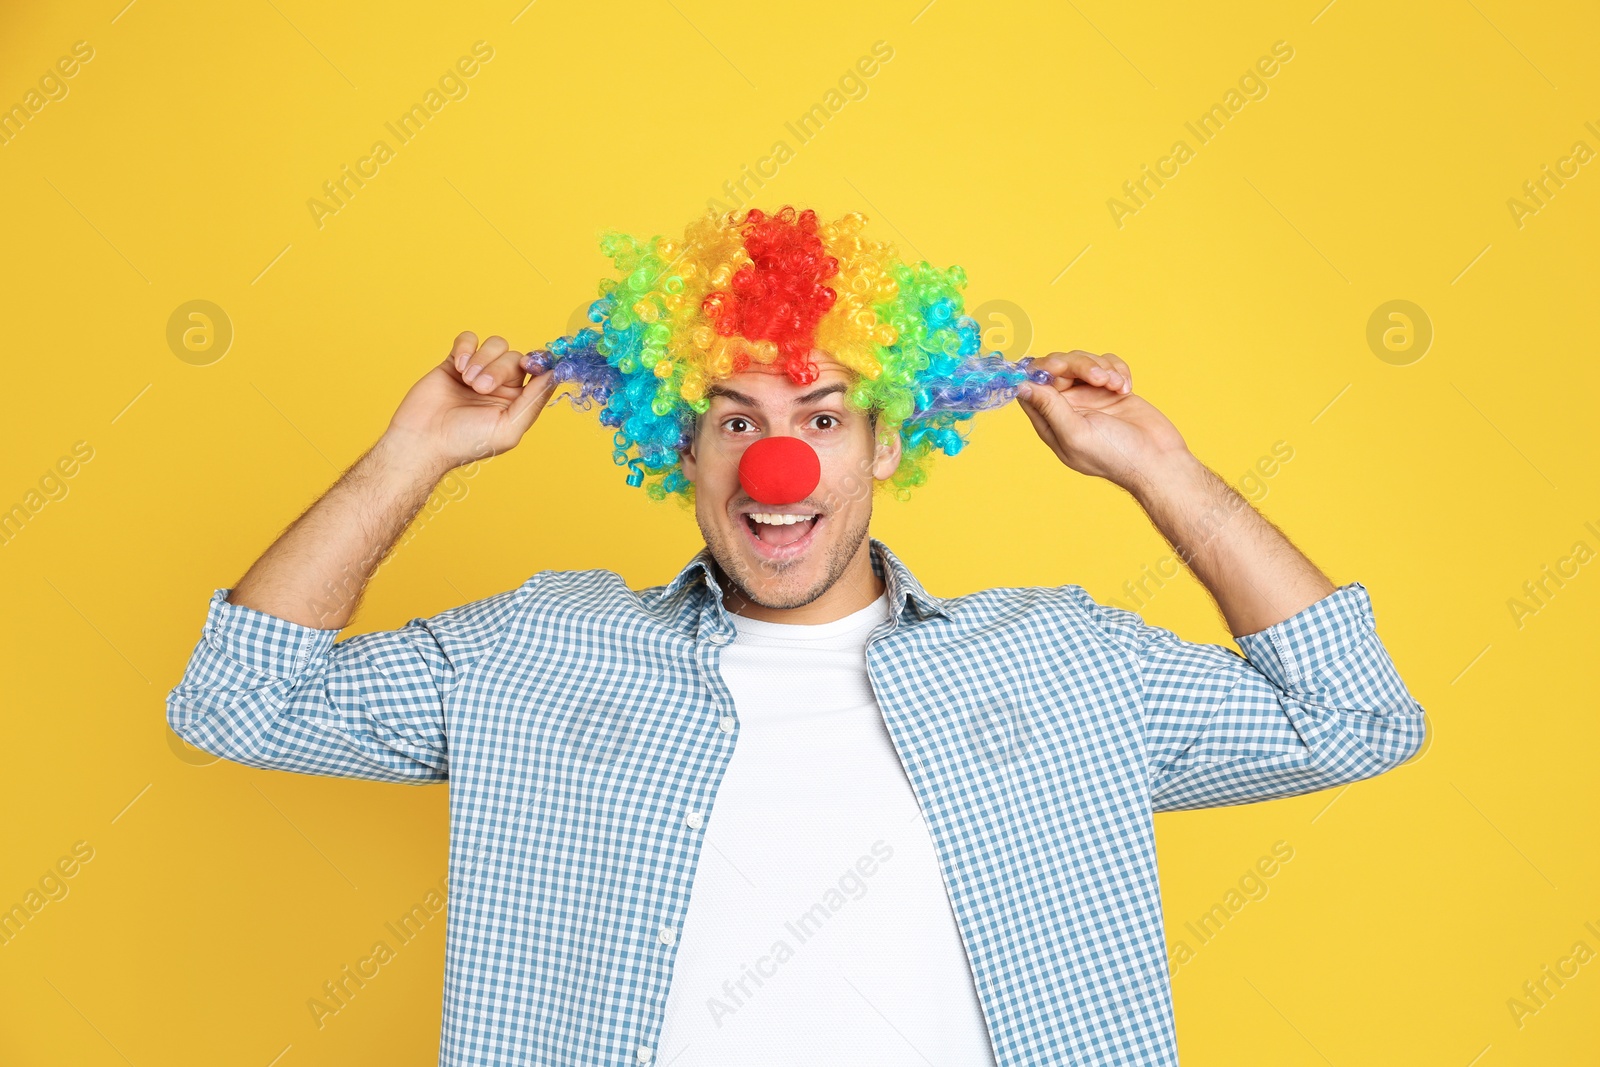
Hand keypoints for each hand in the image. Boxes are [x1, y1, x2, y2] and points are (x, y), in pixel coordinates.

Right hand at [384, 331, 558, 471]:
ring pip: (496, 344)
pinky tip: (458, 367)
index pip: (539, 372)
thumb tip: (554, 375)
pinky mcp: (455, 361)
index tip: (530, 363)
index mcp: (518, 401)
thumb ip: (533, 401)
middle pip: (515, 357)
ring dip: (483, 359)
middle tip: (479, 388)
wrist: (423, 439)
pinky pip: (469, 339)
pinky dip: (466, 348)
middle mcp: (502, 385)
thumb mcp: (509, 428)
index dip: (540, 362)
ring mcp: (478, 371)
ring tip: (467, 379)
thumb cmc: (466, 442)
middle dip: (498, 369)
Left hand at [1015, 350, 1189, 492]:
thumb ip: (1049, 408)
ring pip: (1082, 361)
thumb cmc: (1116, 455)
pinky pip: (1106, 363)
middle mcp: (1067, 406)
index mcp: (1051, 421)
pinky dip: (1117, 369)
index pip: (1031, 386)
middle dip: (1078, 365)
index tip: (1058, 369)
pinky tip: (1125, 388)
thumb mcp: (1076, 434)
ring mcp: (1090, 396)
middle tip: (1098, 378)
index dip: (1040, 371)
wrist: (1158, 458)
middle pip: (1058, 367)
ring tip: (1116, 386)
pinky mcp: (1112, 388)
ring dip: (1101, 368)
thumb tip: (1022, 386)